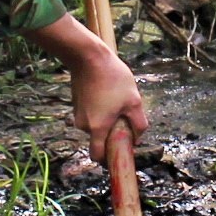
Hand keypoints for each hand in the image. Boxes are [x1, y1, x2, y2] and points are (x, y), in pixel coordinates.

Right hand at [69, 42, 148, 167]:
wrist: (88, 57)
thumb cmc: (113, 79)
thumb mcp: (134, 101)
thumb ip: (138, 124)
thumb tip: (137, 139)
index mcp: (98, 128)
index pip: (98, 156)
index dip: (108, 159)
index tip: (119, 153)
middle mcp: (84, 125)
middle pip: (99, 138)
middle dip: (112, 132)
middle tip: (124, 114)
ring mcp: (78, 114)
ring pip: (95, 125)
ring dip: (106, 119)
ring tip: (115, 98)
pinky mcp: (76, 104)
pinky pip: (90, 114)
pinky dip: (99, 110)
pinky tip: (106, 92)